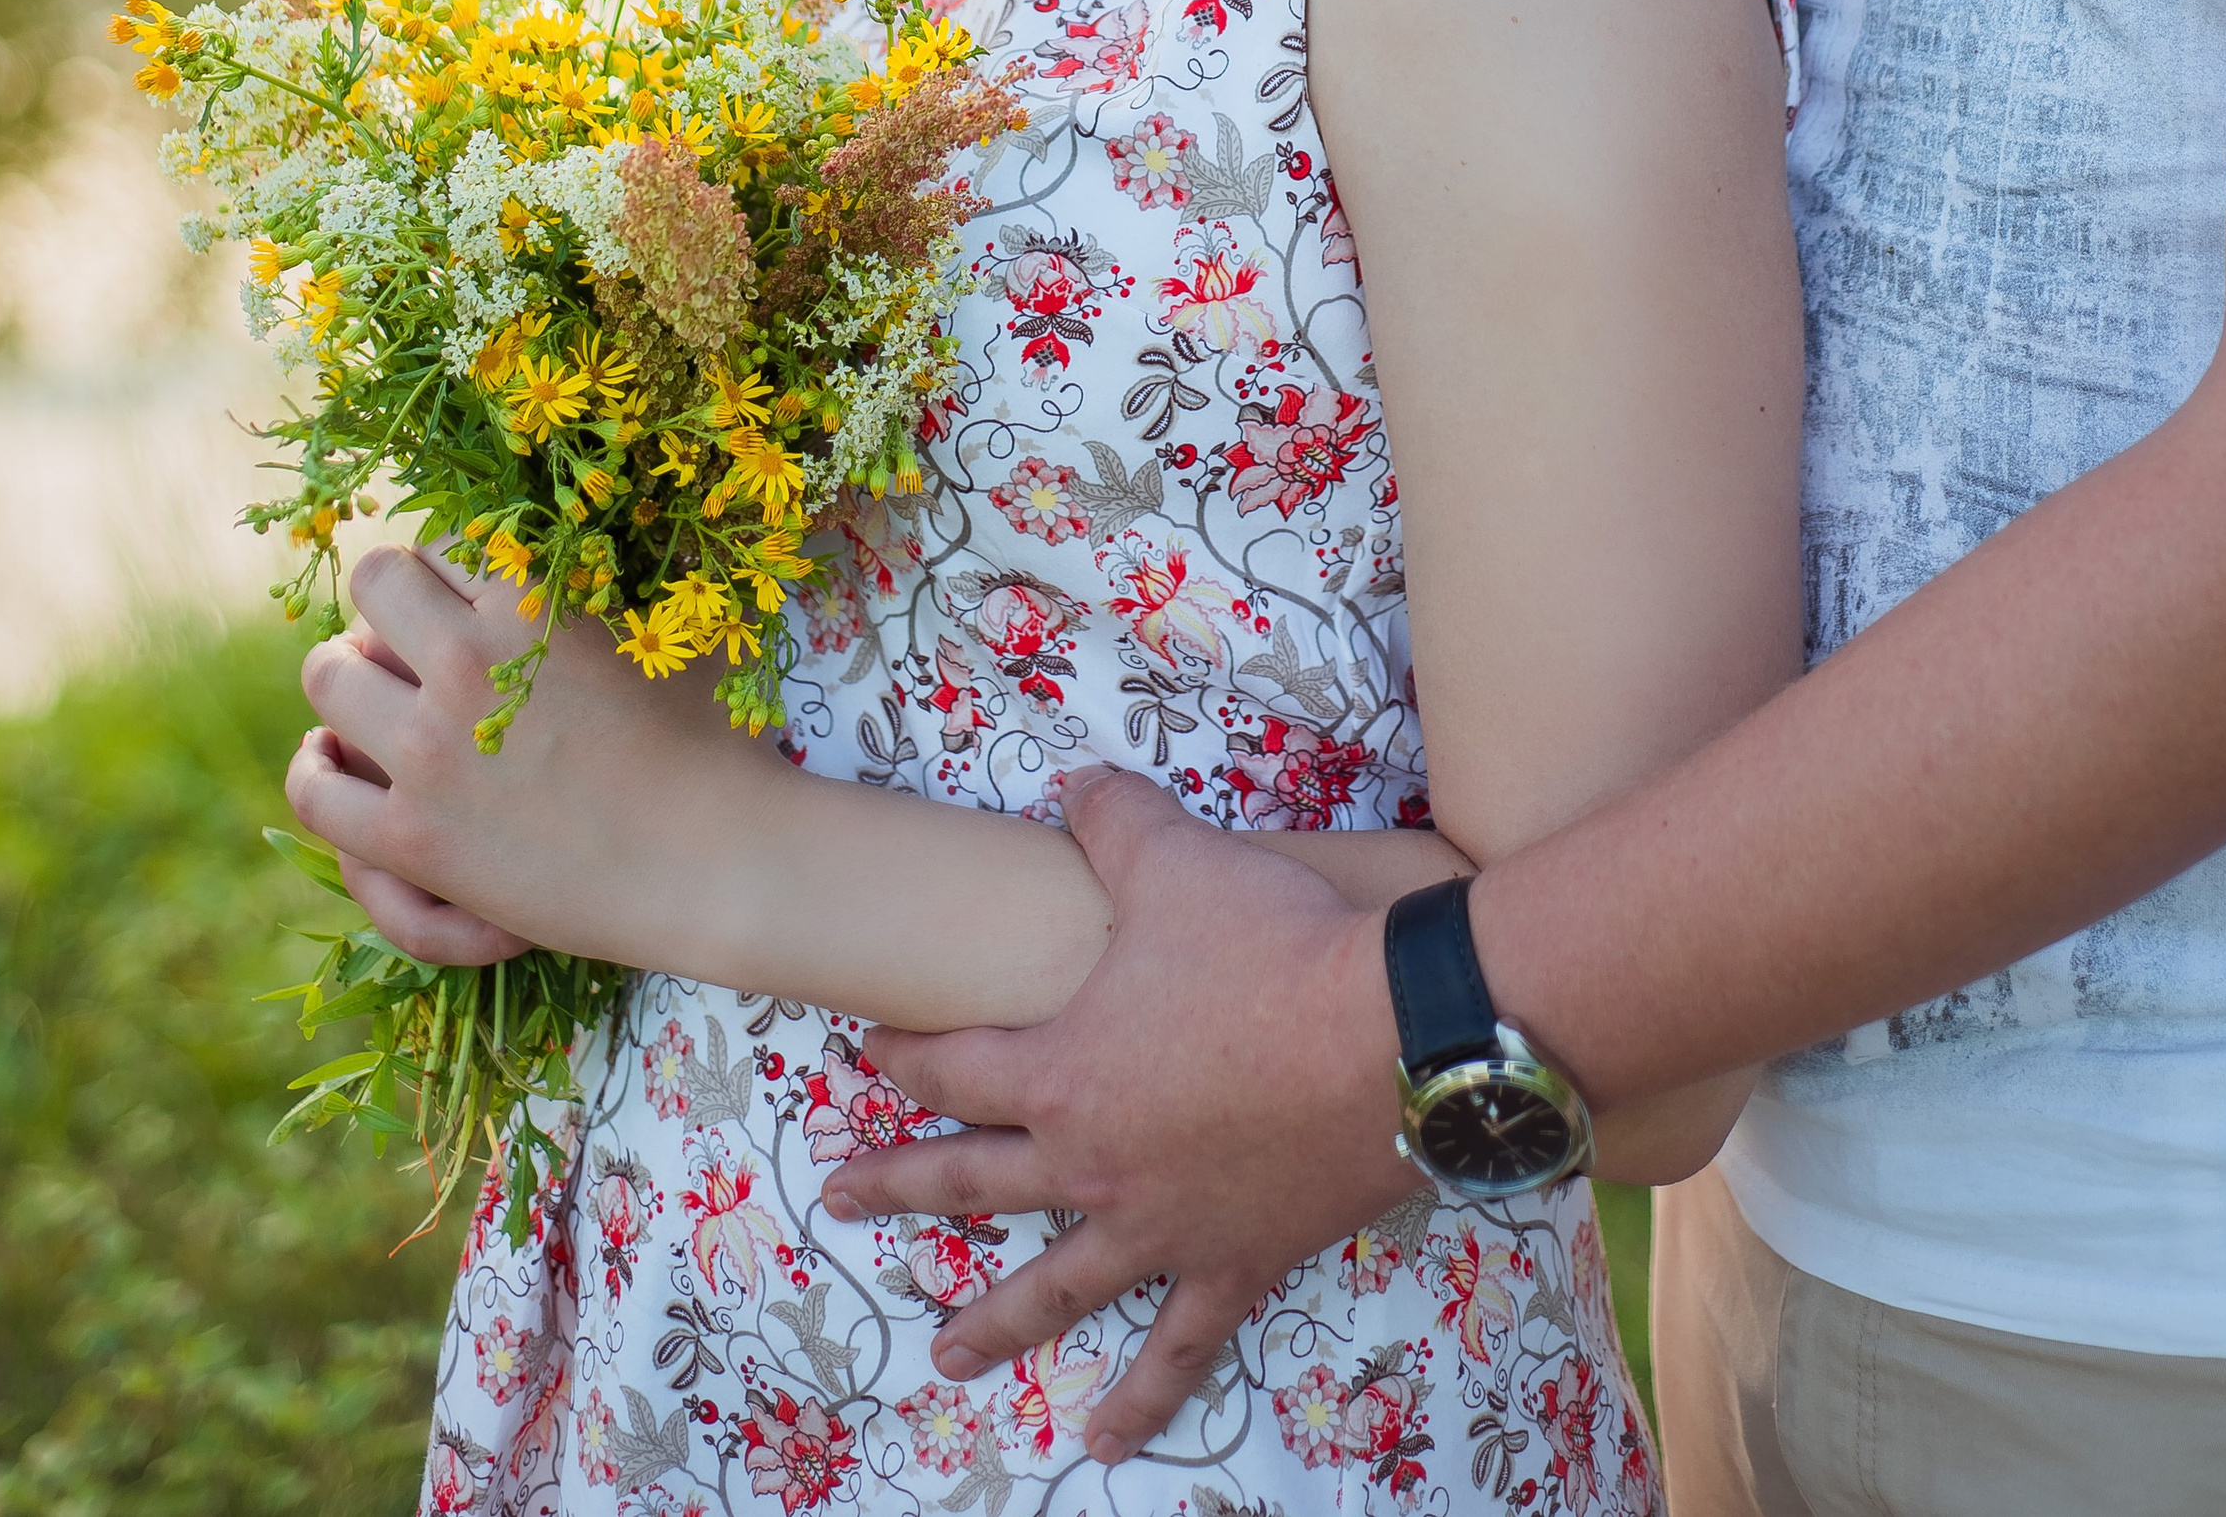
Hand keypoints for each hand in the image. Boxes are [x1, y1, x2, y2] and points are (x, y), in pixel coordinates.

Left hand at [285, 540, 740, 967]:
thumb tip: (580, 529)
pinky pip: (315, 789)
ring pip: (327, 675)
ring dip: (346, 674)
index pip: (446, 539)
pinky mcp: (410, 839)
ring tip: (372, 695)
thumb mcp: (664, 627)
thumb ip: (610, 575)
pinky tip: (331, 759)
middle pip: (374, 581)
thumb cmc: (710, 739)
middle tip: (411, 636)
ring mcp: (429, 755)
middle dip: (391, 600)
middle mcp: (465, 663)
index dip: (451, 564)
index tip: (461, 593)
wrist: (713, 862)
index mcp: (529, 601)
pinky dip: (314, 768)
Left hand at [822, 767, 1409, 1464]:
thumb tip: (1076, 783)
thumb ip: (1113, 820)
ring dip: (993, 1323)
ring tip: (945, 1357)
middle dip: (901, 1187)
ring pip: (1054, 1287)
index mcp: (1061, 1069)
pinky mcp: (1230, 1263)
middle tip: (842, 1202)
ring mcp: (1157, 1226)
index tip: (869, 1057)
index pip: (956, 1066)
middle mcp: (1090, 1164)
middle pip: (973, 1181)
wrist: (1383, 1036)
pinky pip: (1177, 1348)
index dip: (907, 1058)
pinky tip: (1108, 1441)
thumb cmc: (1268, 943)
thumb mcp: (1176, 858)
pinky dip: (1142, 1399)